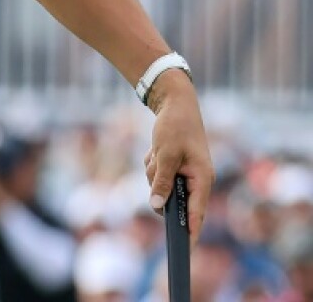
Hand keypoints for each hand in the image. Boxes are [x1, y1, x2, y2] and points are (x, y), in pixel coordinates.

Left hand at [143, 71, 213, 244]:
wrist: (174, 104)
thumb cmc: (175, 127)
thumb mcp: (166, 154)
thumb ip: (161, 181)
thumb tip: (157, 206)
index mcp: (202, 178)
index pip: (197, 212)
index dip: (191, 231)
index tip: (185, 249)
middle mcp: (196, 179)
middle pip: (171, 199)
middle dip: (158, 185)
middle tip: (158, 162)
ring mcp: (184, 174)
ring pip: (159, 186)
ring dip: (153, 170)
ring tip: (158, 150)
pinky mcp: (173, 167)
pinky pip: (155, 175)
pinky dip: (152, 163)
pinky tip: (156, 149)